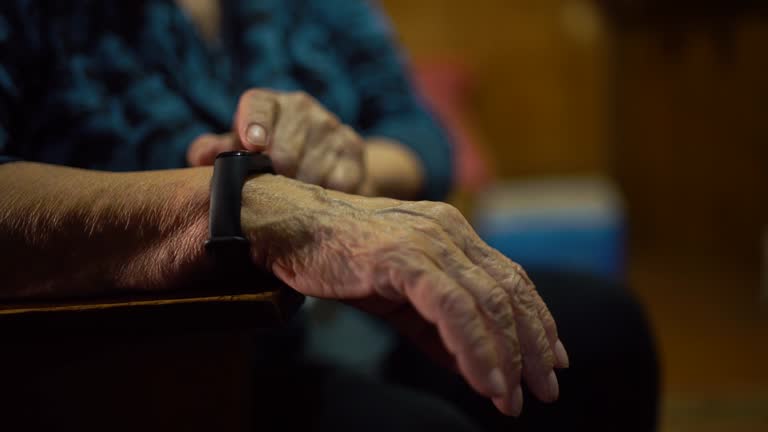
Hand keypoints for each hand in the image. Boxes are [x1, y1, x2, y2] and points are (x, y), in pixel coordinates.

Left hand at [187, 89, 369, 194]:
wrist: (324, 160)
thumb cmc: (268, 157)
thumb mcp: (240, 152)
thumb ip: (215, 151)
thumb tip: (201, 156)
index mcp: (269, 104)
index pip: (259, 106)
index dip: (255, 124)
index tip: (252, 145)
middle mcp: (302, 108)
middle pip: (286, 147)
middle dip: (276, 176)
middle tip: (271, 194)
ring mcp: (331, 126)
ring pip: (311, 169)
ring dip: (300, 190)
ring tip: (293, 200)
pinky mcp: (353, 148)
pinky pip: (338, 181)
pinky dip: (326, 194)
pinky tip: (318, 197)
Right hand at [243, 175, 569, 415]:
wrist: (287, 227)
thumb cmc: (340, 259)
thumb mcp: (399, 296)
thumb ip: (437, 328)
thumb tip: (475, 367)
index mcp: (453, 233)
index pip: (510, 277)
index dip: (538, 319)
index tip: (552, 359)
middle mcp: (449, 231)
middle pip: (508, 291)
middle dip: (532, 344)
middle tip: (544, 390)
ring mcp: (427, 241)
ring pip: (485, 302)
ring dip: (506, 356)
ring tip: (512, 399)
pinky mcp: (402, 257)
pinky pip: (451, 308)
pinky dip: (474, 348)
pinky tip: (485, 381)